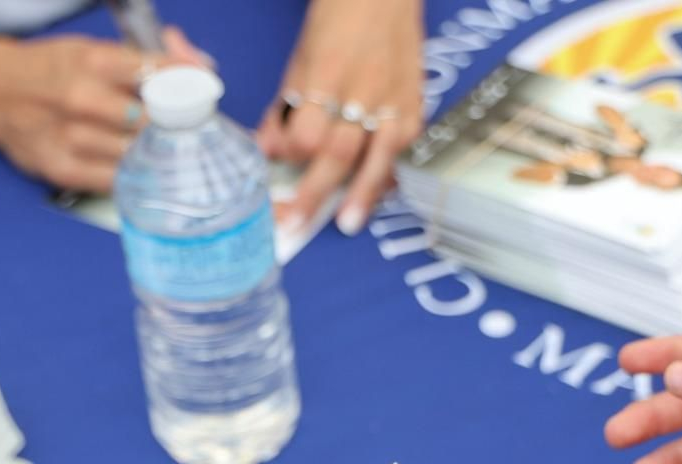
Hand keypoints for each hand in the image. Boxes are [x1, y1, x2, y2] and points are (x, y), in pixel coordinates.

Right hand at [0, 29, 206, 192]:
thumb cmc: (50, 70)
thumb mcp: (92, 50)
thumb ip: (145, 61)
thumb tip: (201, 68)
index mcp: (93, 61)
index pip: (159, 74)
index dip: (190, 87)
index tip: (205, 95)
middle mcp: (82, 100)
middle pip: (155, 121)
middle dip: (182, 126)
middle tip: (197, 131)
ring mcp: (71, 138)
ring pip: (138, 155)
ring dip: (162, 156)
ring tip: (176, 153)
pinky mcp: (63, 170)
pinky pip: (116, 181)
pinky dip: (136, 177)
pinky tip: (147, 172)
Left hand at [257, 0, 423, 235]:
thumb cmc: (337, 21)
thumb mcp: (301, 58)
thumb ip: (286, 106)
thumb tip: (267, 148)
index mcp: (327, 74)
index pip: (306, 132)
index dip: (289, 154)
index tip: (278, 163)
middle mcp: (363, 90)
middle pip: (338, 153)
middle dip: (314, 192)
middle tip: (296, 222)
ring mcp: (394, 99)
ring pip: (376, 157)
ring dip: (360, 195)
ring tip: (346, 224)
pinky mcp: (414, 105)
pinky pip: (402, 148)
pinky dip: (388, 173)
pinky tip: (376, 195)